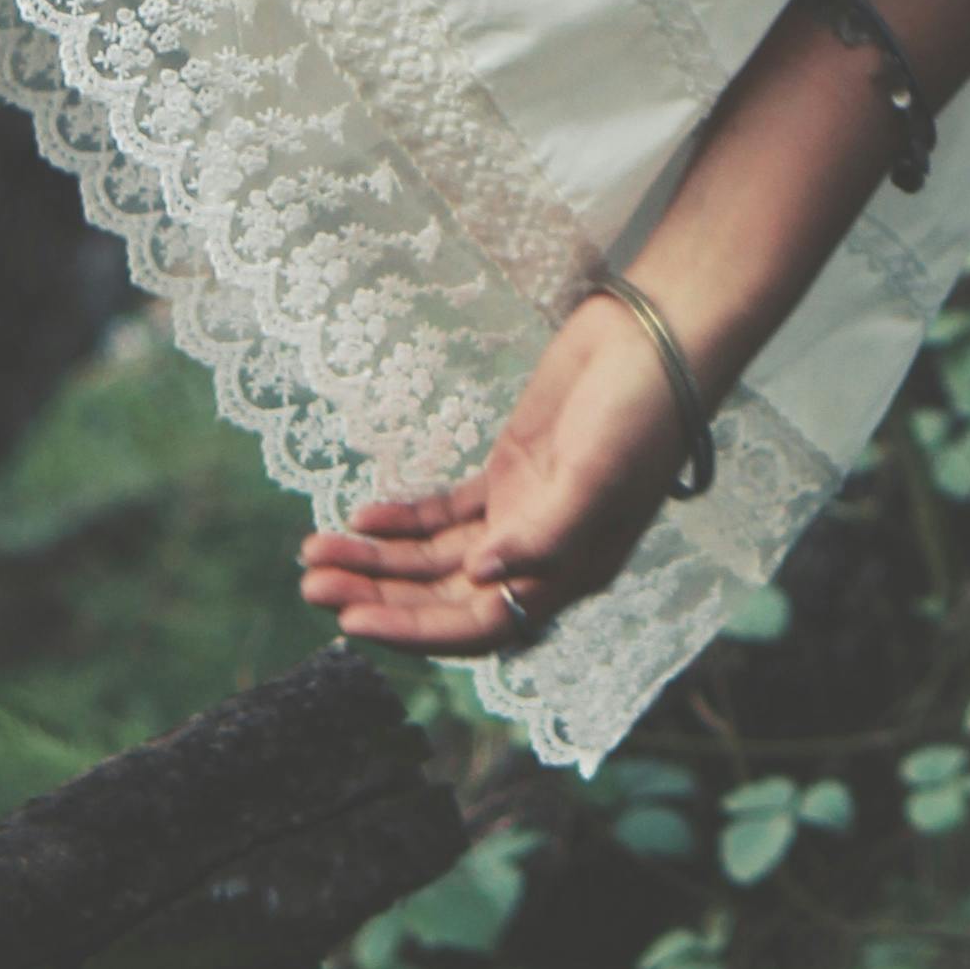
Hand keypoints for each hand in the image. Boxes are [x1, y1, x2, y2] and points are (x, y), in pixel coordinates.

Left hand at [295, 291, 710, 660]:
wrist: (657, 339)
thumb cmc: (640, 413)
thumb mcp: (596, 480)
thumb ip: (543, 537)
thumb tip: (481, 579)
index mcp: (567, 572)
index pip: (477, 624)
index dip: (413, 629)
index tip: (351, 620)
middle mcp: (540, 554)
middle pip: (444, 595)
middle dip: (377, 592)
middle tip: (312, 580)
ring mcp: (523, 512)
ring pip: (436, 556)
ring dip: (378, 558)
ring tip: (315, 549)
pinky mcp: (511, 472)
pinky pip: (445, 512)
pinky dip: (403, 519)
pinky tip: (363, 513)